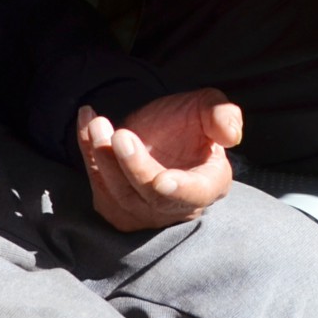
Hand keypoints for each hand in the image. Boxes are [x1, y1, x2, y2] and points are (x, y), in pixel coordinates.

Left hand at [79, 88, 241, 231]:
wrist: (159, 130)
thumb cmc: (189, 121)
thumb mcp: (208, 107)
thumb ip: (221, 115)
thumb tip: (230, 135)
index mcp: (207, 183)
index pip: (193, 194)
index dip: (178, 190)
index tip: (161, 179)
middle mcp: (175, 206)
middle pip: (150, 197)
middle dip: (132, 166)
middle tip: (119, 134)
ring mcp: (143, 211)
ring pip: (119, 196)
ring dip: (103, 159)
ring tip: (97, 123)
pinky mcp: (116, 207)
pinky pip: (97, 186)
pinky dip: (86, 154)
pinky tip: (87, 120)